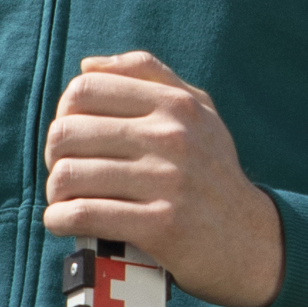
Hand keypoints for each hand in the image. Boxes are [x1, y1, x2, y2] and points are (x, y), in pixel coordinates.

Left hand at [41, 50, 282, 306]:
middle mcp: (171, 137)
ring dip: (56, 191)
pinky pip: (83, 215)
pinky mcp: (159, 226)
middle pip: (68, 132)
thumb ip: (147, 76)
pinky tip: (62, 221)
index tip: (72, 137)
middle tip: (64, 171)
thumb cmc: (213, 171)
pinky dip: (60, 219)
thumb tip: (89, 66)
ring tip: (63, 199)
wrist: (252, 240)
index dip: (64, 114)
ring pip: (70, 175)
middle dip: (55, 155)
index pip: (84, 90)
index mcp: (174, 104)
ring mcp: (166, 181)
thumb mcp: (198, 111)